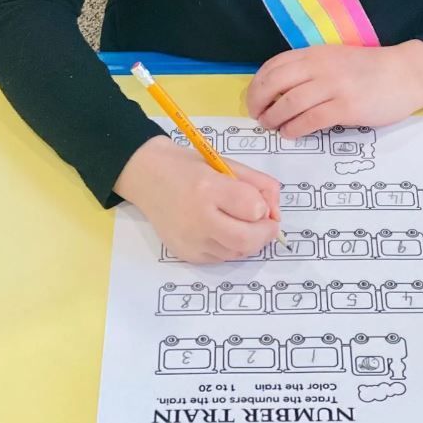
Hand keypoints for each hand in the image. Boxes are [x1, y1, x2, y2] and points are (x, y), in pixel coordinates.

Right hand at [113, 136, 281, 263]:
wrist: (147, 176)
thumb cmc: (189, 166)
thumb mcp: (226, 163)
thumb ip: (257, 184)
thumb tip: (275, 210)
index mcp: (208, 188)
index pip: (253, 208)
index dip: (265, 206)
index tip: (263, 201)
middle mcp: (197, 219)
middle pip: (248, 240)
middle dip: (266, 232)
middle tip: (268, 222)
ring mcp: (190, 241)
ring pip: (237, 253)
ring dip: (250, 241)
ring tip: (243, 223)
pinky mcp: (186, 255)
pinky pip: (221, 258)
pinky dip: (231, 247)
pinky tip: (224, 230)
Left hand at [246, 41, 422, 138]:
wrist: (406, 73)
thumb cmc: (370, 69)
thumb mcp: (335, 58)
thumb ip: (310, 69)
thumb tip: (280, 90)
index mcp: (315, 54)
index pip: (273, 66)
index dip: (257, 85)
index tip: (253, 100)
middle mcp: (320, 67)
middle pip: (274, 83)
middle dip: (258, 102)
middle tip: (257, 117)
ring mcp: (333, 86)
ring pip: (289, 103)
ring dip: (274, 119)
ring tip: (272, 127)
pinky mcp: (346, 107)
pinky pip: (310, 120)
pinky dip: (294, 129)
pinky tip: (290, 134)